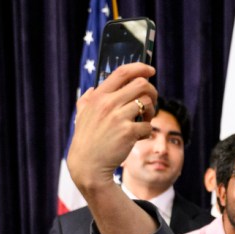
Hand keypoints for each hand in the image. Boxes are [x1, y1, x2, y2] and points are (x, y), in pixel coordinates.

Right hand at [67, 62, 157, 194]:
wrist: (88, 165)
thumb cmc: (87, 140)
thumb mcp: (82, 115)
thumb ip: (87, 100)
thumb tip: (93, 88)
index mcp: (99, 96)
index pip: (122, 72)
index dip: (140, 67)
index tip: (150, 69)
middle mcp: (108, 103)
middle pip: (142, 84)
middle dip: (152, 92)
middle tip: (150, 103)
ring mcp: (118, 117)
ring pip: (148, 103)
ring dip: (151, 112)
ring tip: (144, 121)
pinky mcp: (128, 132)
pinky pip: (147, 126)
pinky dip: (146, 132)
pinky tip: (138, 137)